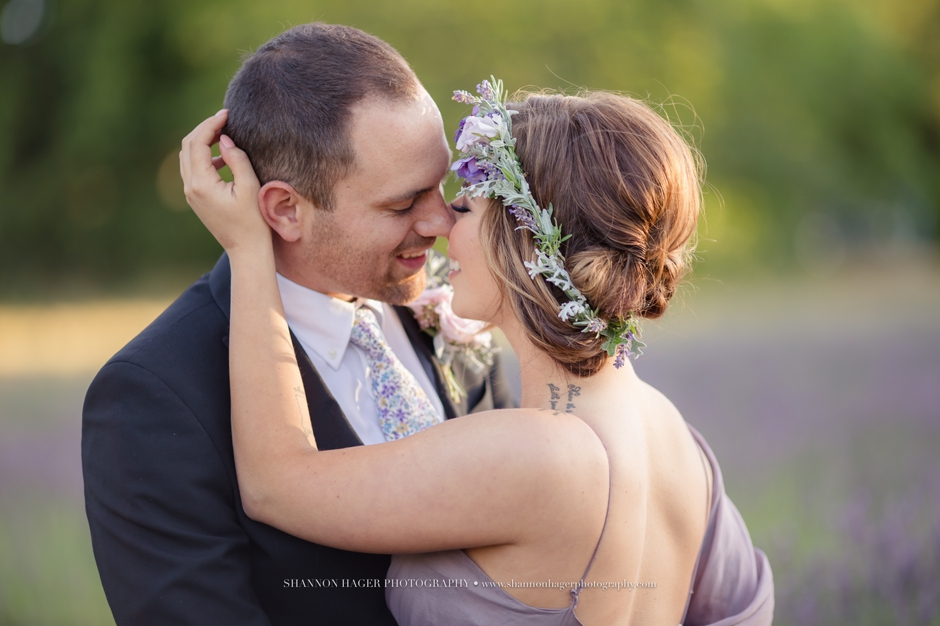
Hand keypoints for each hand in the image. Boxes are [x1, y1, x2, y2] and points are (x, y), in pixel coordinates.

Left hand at [179, 110, 269, 255]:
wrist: (246, 250)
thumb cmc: (253, 221)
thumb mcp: (250, 187)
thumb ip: (237, 159)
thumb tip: (225, 139)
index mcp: (202, 184)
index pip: (198, 143)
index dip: (211, 124)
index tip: (227, 114)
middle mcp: (191, 187)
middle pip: (187, 146)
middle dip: (204, 129)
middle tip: (224, 120)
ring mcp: (191, 194)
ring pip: (187, 157)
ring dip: (202, 141)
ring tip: (223, 134)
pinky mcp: (196, 198)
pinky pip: (193, 169)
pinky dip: (203, 156)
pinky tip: (222, 157)